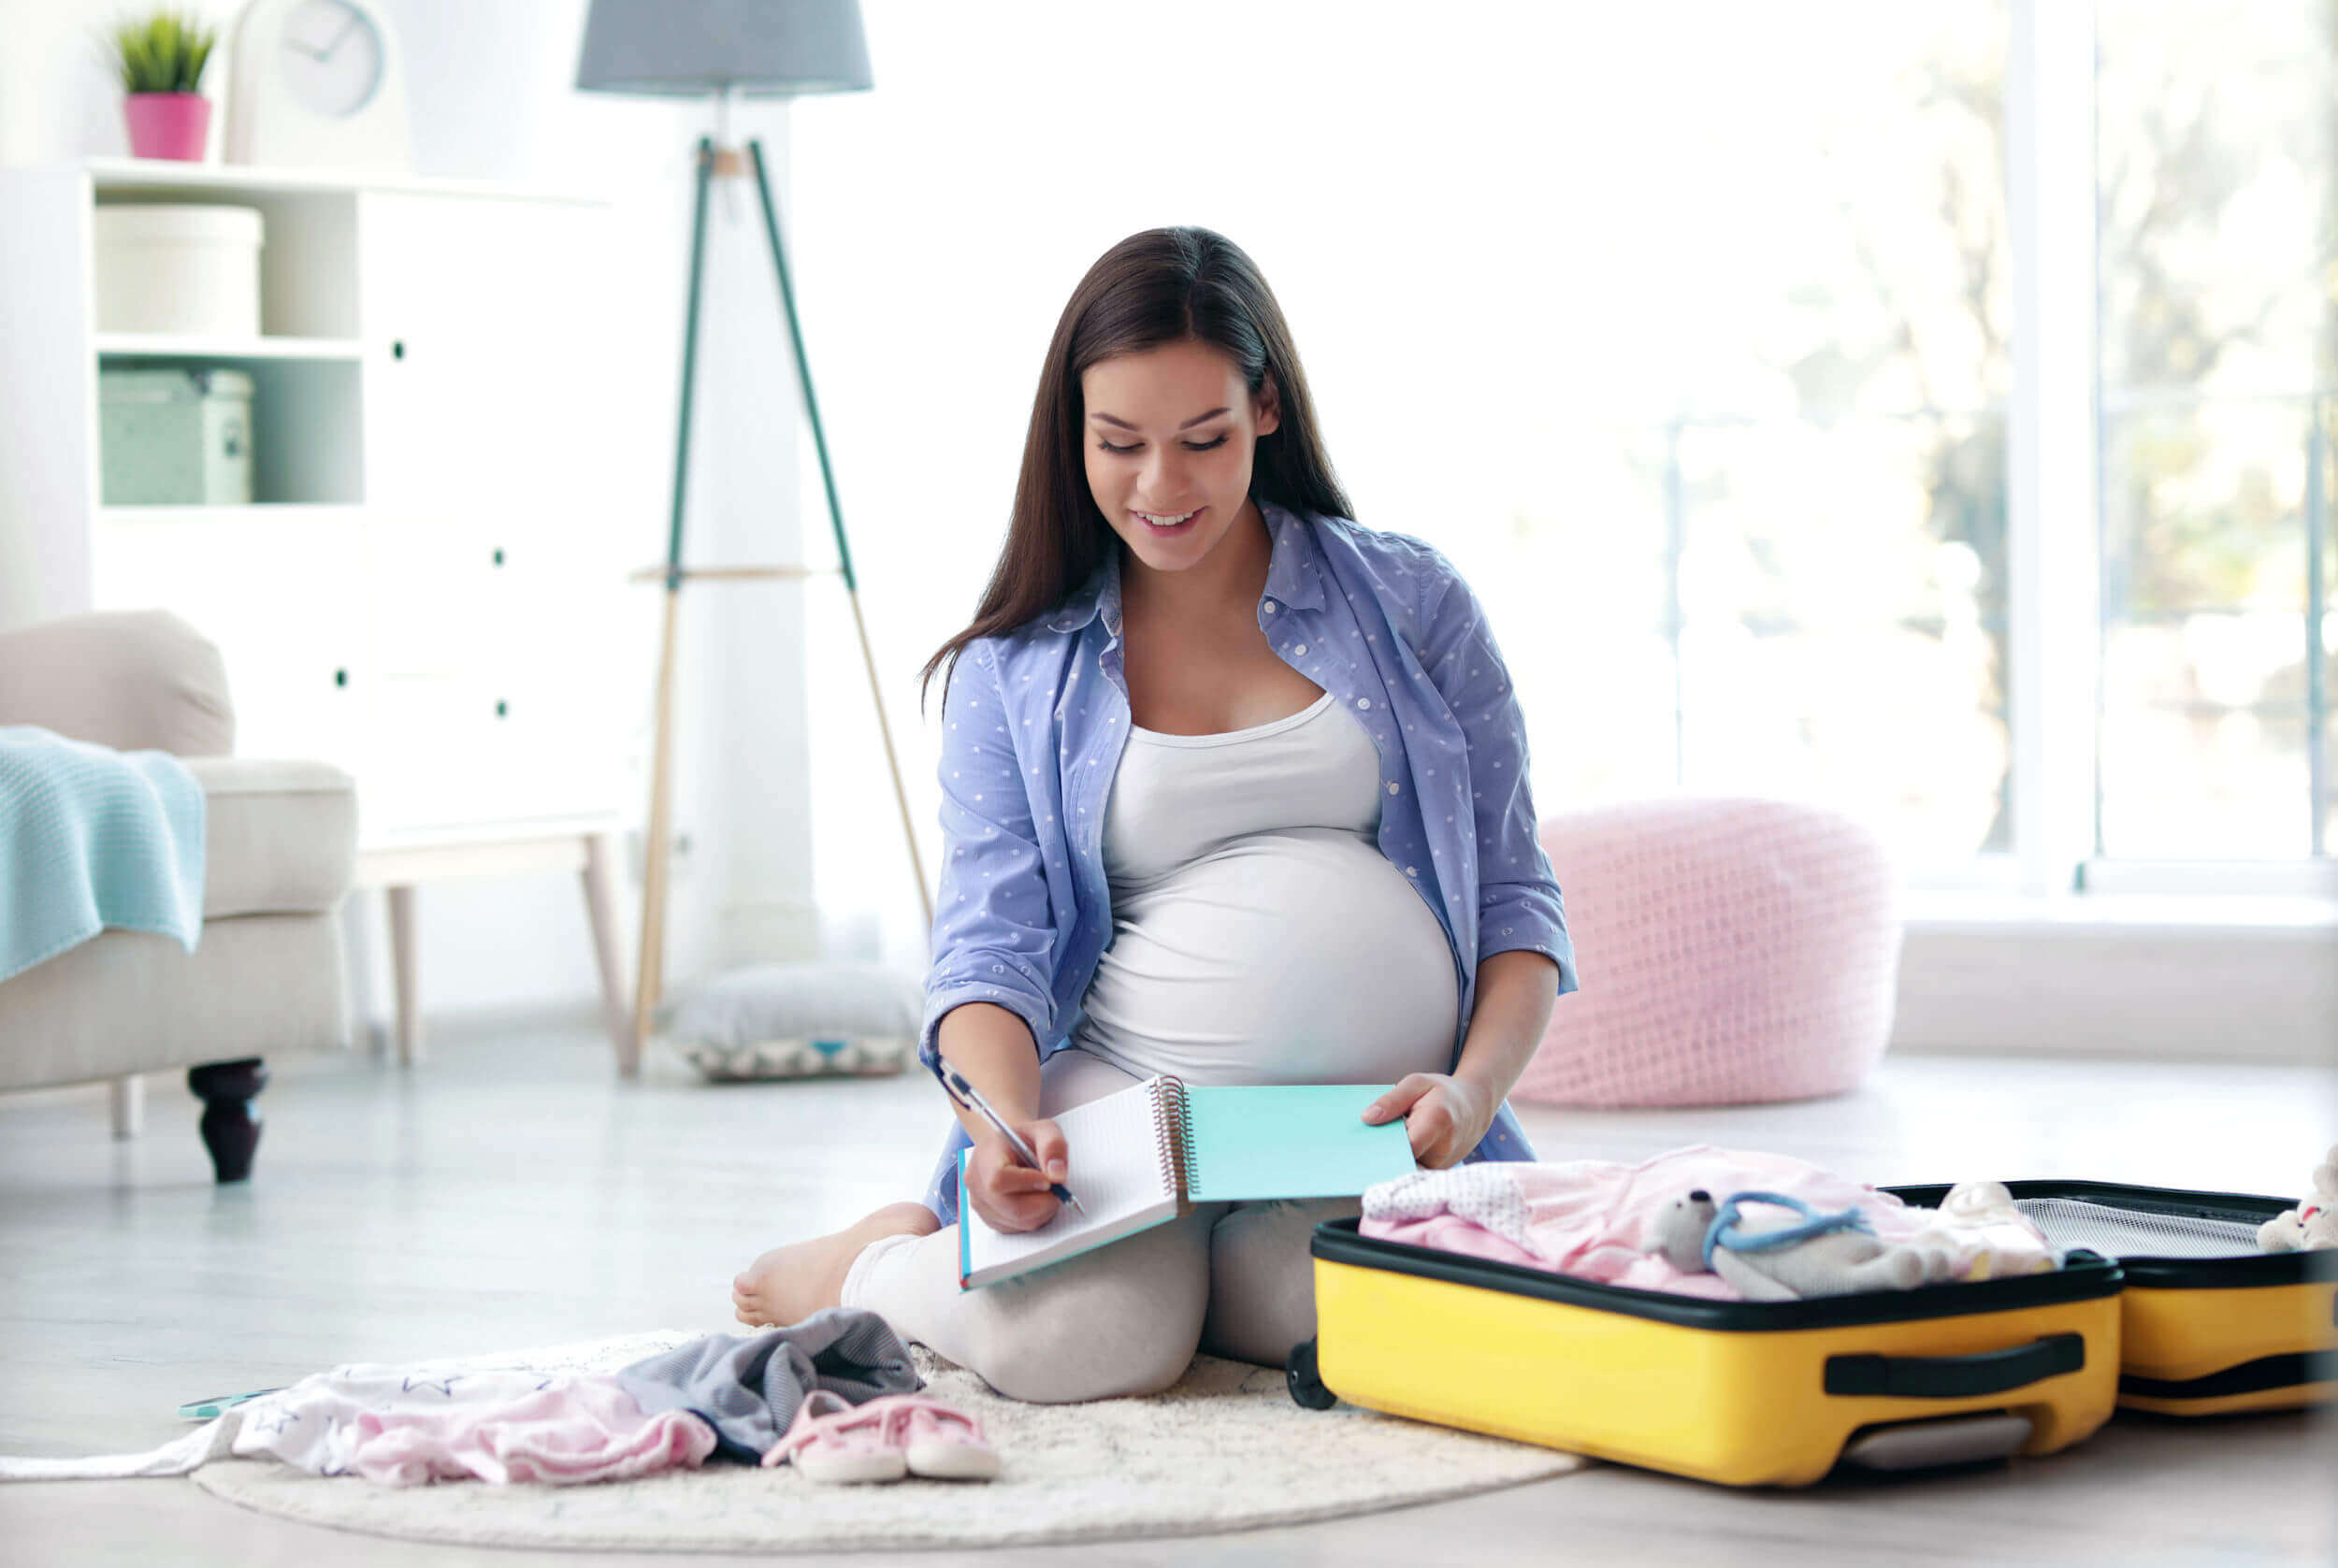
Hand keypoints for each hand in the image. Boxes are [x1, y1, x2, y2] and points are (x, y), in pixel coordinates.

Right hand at [964, 1119, 1067, 1233]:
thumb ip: (1054, 1146)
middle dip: (1042, 1202)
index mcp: (985, 1153)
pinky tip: (1036, 1200)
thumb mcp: (1045, 1130)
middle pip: (1009, 1206)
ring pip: (1017, 1221)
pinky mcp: (988, 1219)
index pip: (999, 1178)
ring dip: (1041, 1211)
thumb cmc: (1025, 1139)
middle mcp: (975, 1181)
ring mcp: (979, 1203)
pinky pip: (1017, 1229)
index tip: (1048, 1180)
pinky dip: (1034, 1219)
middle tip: (1057, 1190)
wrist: (1010, 1149)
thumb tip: (1057, 1175)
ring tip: (1046, 1192)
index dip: (1027, 1183)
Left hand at [1362, 1073, 1493, 1169]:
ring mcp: (1442, 1164)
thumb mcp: (1417, 1083)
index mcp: (1436, 1121)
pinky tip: (1389, 1153)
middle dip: (1382, 1157)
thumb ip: (1392, 1099)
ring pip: (1407, 1168)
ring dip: (1391, 1160)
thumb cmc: (1443, 1093)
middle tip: (1360, 1152)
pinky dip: (1400, 1163)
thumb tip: (1367, 1118)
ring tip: (1374, 1150)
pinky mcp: (1438, 1171)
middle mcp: (1442, 1148)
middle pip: (1403, 1161)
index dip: (1383, 1149)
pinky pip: (1413, 1171)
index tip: (1362, 1149)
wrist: (1475, 1108)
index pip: (1405, 1146)